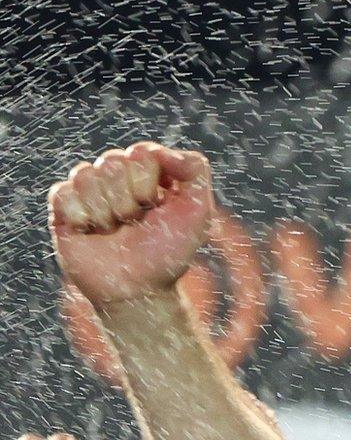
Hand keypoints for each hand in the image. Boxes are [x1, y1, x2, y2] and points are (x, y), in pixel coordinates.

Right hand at [49, 143, 213, 310]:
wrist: (137, 289)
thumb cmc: (168, 252)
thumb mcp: (198, 212)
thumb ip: (195, 170)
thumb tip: (164, 150)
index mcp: (148, 174)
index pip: (141, 152)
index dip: (148, 180)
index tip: (157, 205)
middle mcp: (117, 178)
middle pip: (112, 161)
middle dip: (129, 199)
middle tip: (135, 222)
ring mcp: (89, 191)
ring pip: (86, 174)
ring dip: (106, 211)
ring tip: (114, 230)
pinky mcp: (63, 208)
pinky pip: (63, 192)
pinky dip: (82, 216)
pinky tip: (91, 232)